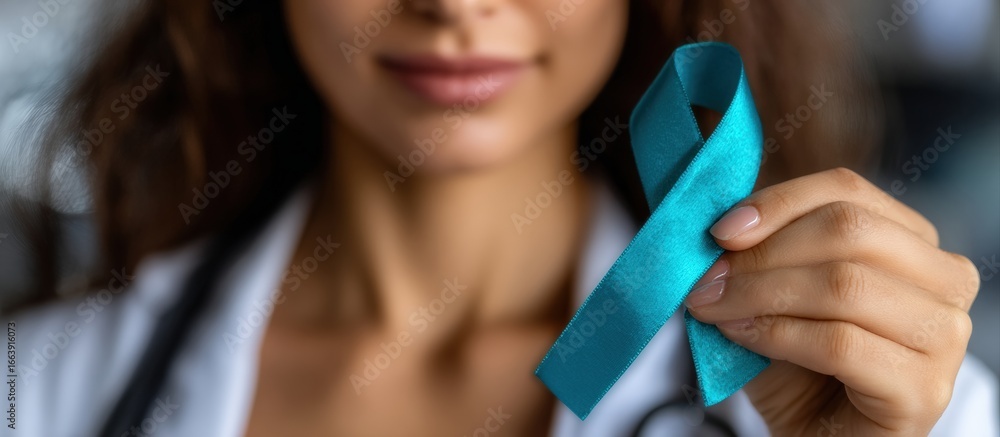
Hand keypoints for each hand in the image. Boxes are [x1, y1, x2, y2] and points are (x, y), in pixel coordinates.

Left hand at [684, 168, 979, 435]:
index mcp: (911, 240)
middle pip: (848, 230)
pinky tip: (741, 335)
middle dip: (762, 253)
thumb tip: (720, 221)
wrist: (814, 433)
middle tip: (707, 280)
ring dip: (760, 293)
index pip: (847, 190)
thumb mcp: (775, 288)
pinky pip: (839, 343)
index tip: (720, 231)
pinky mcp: (924, 389)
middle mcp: (944, 279)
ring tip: (713, 308)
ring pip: (843, 284)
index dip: (778, 202)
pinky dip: (777, 334)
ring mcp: (943, 335)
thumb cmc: (796, 359)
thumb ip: (761, 249)